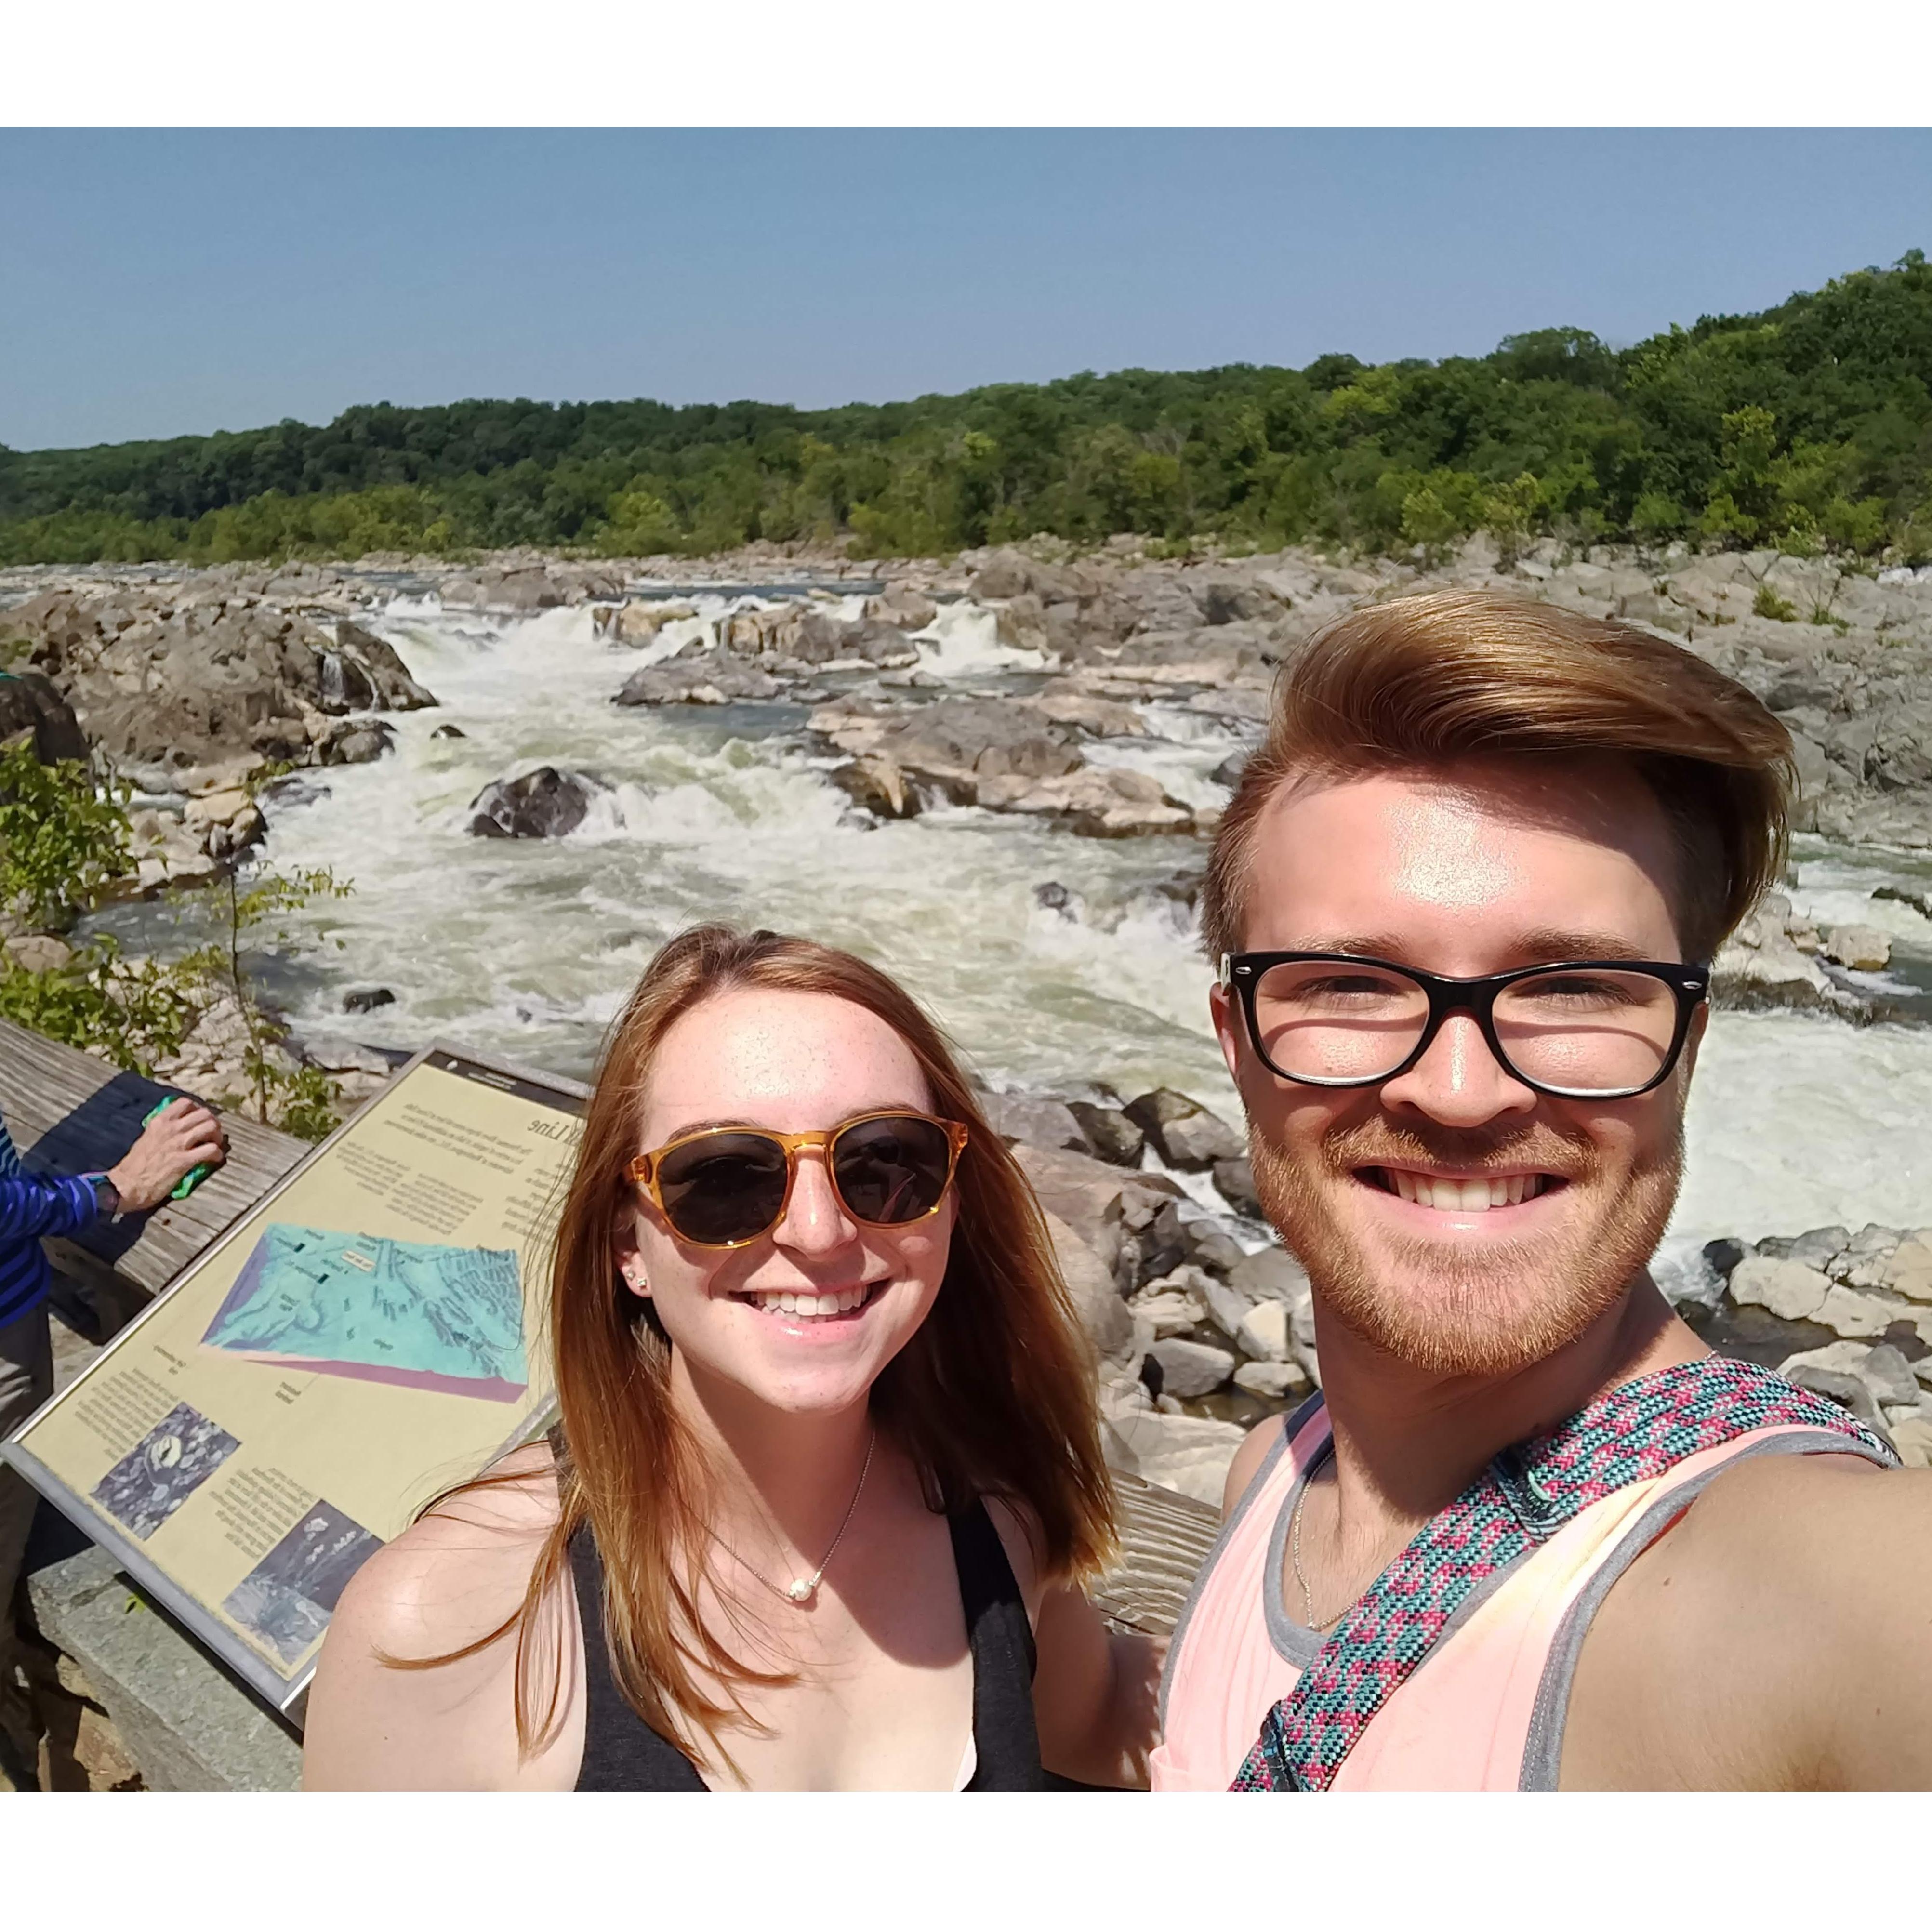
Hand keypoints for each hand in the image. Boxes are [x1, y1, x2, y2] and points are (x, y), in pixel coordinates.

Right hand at [106, 1097, 226, 1213]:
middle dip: (213, 1123)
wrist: (125, 1186)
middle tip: (212, 1135)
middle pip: (204, 1113)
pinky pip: (211, 1150)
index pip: (185, 1103)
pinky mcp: (184, 1160)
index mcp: (159, 1122)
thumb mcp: (146, 1138)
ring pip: (210, 1127)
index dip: (198, 1110)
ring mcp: (178, 1144)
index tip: (200, 1121)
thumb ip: (162, 1130)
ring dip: (217, 1137)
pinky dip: (217, 1154)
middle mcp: (170, 1128)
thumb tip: (177, 1128)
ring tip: (214, 1146)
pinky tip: (214, 1160)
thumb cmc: (134, 1166)